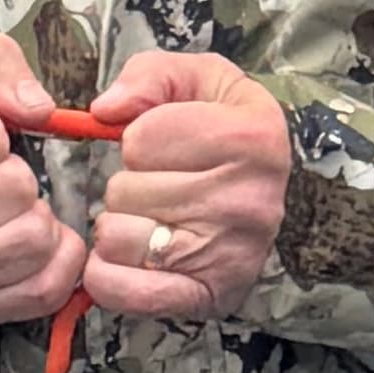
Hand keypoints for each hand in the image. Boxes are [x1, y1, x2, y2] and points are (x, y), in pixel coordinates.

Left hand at [77, 48, 289, 323]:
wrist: (269, 194)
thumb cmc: (225, 129)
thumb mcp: (199, 80)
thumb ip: (148, 75)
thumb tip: (104, 109)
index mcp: (252, 138)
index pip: (140, 139)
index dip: (138, 137)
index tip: (168, 145)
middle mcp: (248, 201)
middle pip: (125, 190)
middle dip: (129, 184)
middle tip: (163, 187)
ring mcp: (230, 255)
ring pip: (117, 237)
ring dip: (121, 227)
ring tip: (153, 220)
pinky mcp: (211, 297)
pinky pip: (127, 292)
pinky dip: (110, 277)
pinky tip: (129, 259)